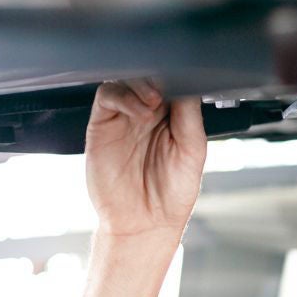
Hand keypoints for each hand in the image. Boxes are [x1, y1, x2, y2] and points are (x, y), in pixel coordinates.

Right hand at [85, 79, 206, 237]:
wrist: (143, 222)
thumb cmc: (171, 194)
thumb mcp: (193, 152)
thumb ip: (190, 116)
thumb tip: (187, 84)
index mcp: (175, 117)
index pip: (175, 82)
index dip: (179, 76)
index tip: (185, 79)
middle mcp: (150, 113)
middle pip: (150, 75)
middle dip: (159, 76)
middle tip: (167, 90)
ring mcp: (126, 117)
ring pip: (128, 79)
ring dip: (142, 84)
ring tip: (155, 102)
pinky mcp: (103, 123)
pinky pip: (108, 95)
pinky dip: (124, 96)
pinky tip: (140, 112)